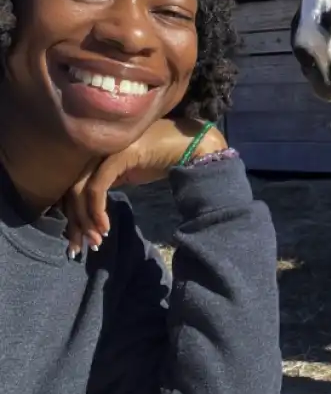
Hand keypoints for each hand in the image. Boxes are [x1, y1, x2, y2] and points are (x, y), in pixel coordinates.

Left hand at [64, 118, 226, 255]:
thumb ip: (111, 179)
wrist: (195, 146)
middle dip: (74, 221)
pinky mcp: (120, 154)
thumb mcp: (132, 171)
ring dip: (85, 220)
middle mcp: (99, 147)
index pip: (73, 182)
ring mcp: (109, 148)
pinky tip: (105, 228)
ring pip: (81, 189)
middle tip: (78, 247)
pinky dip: (97, 210)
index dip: (72, 212)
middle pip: (72, 187)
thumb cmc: (167, 158)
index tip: (77, 239)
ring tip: (95, 242)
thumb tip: (92, 207)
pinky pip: (97, 187)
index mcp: (99, 150)